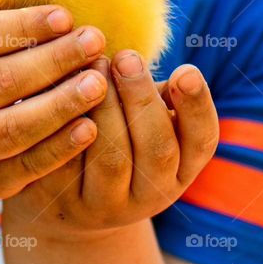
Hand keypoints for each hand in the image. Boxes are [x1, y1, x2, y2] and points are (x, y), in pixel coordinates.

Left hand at [2, 50, 218, 238]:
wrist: (70, 199)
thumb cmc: (118, 140)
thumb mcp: (146, 122)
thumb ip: (158, 97)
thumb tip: (154, 67)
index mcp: (182, 170)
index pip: (202, 142)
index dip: (196, 107)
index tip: (185, 70)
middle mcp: (152, 195)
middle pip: (157, 149)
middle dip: (142, 99)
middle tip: (126, 58)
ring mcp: (109, 205)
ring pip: (112, 159)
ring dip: (104, 109)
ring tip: (92, 66)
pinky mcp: (67, 204)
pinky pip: (67, 166)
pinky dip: (65, 130)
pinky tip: (60, 93)